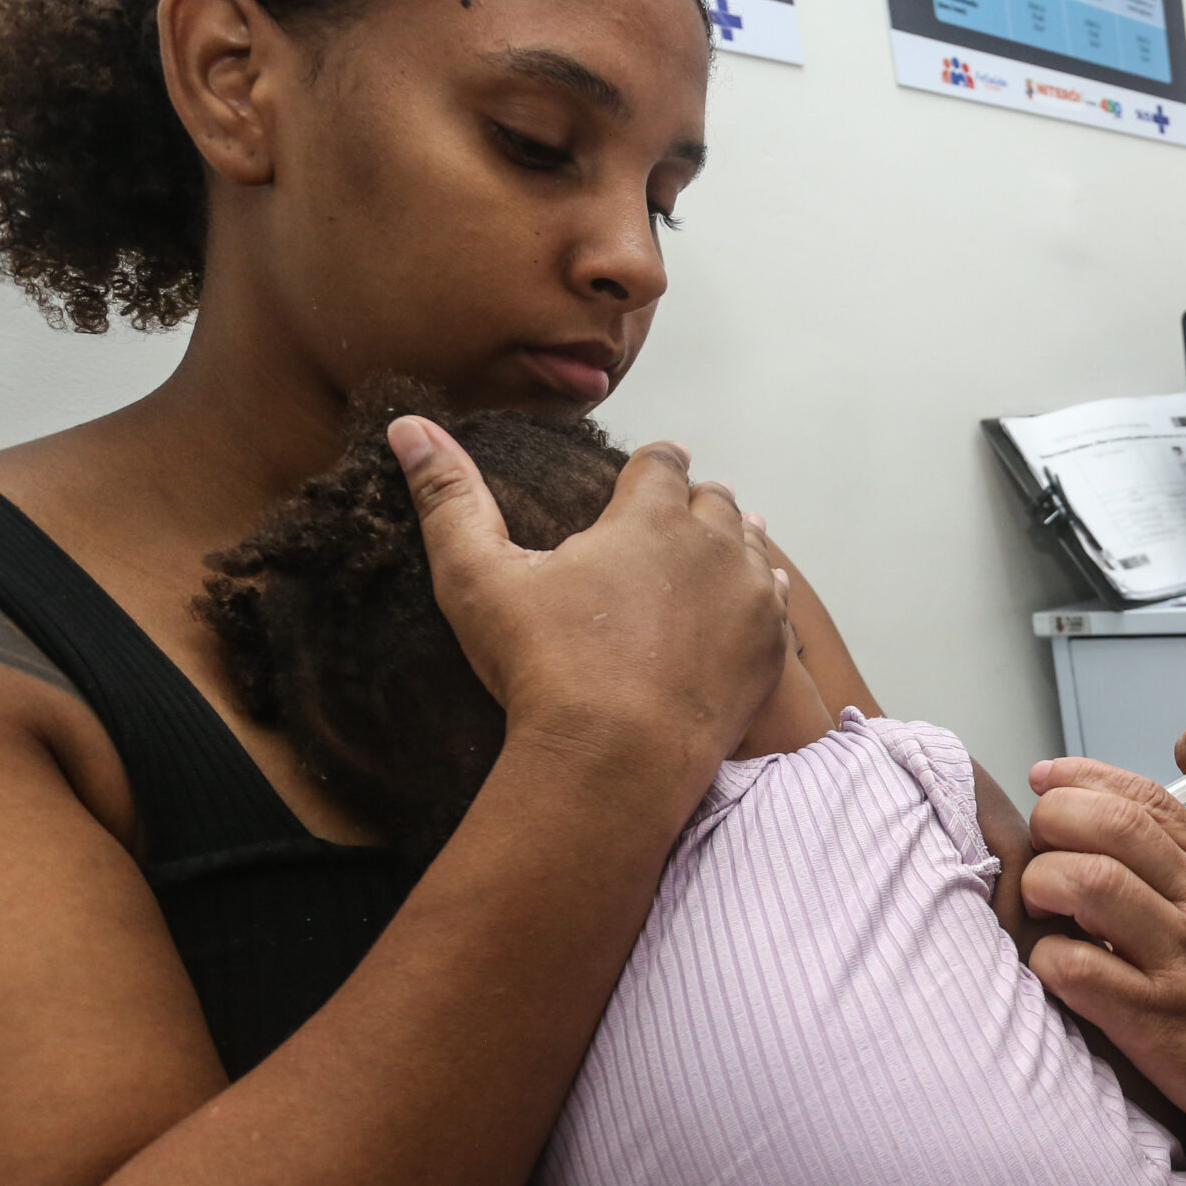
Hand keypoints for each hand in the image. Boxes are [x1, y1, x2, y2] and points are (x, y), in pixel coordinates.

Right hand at [389, 417, 789, 783]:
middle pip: (715, 501)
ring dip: (734, 540)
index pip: (662, 463)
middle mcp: (712, 543)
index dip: (652, 464)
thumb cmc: (543, 668)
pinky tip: (756, 596)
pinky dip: (762, 592)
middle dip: (694, 501)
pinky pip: (776, 601)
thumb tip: (409, 426)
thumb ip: (448, 498)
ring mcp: (750, 595)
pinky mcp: (770, 647)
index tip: (650, 469)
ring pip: (752, 546)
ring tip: (724, 542)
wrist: (619, 759)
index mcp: (649, 515)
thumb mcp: (476, 578)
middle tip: (682, 511)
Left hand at [1026, 759, 1185, 1185]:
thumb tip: (1112, 844)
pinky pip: (1079, 968)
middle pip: (1111, 823)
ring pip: (1089, 882)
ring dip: (1044, 886)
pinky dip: (1047, 959)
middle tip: (1038, 856)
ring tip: (1042, 912)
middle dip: (1053, 823)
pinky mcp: (1158, 1021)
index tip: (1045, 778)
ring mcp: (1180, 961)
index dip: (1083, 777)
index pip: (1145, 796)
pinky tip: (1053, 968)